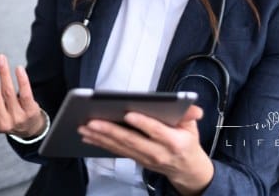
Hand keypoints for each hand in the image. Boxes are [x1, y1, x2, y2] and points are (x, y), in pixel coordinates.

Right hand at [0, 54, 45, 138]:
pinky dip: (22, 81)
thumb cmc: (0, 117)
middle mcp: (3, 122)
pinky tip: (18, 68)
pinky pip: (26, 94)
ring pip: (9, 92)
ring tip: (0, 58)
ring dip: (4, 73)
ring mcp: (18, 117)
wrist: (27, 128)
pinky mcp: (31, 111)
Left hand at [77, 105, 213, 194]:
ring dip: (99, 137)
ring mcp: (145, 158)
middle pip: (131, 140)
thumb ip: (189, 116)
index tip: (128, 114)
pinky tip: (87, 137)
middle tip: (92, 121)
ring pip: (119, 147)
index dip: (142, 123)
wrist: (187, 170)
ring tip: (83, 127)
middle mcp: (157, 153)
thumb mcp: (192, 127)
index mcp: (173, 142)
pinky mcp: (136, 159)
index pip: (156, 131)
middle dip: (110, 130)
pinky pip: (116, 151)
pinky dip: (100, 144)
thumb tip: (194, 109)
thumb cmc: (187, 143)